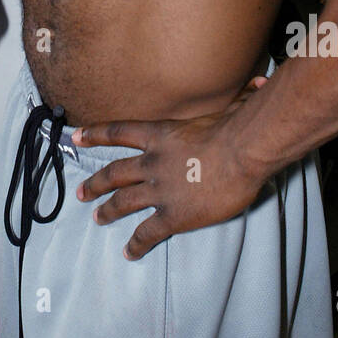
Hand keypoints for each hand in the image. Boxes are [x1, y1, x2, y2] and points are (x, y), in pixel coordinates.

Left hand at [72, 75, 268, 259]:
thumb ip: (238, 99)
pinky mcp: (174, 216)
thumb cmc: (238, 128)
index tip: (76, 136)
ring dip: (108, 211)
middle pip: (115, 172)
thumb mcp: (230, 109)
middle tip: (80, 192)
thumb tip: (261, 84)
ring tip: (97, 219)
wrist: (241, 153)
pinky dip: (136, 244)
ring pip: (124, 202)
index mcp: (160, 135)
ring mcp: (160, 190)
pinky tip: (129, 252)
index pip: (119, 132)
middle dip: (95, 183)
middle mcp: (153, 162)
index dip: (95, 134)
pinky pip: (148, 232)